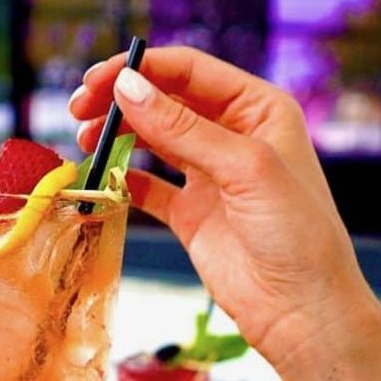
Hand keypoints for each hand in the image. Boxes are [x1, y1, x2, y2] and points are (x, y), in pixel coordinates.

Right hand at [69, 46, 374, 368]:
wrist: (301, 310)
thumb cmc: (296, 234)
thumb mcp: (243, 169)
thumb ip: (183, 129)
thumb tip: (128, 89)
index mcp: (258, 109)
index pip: (190, 72)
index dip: (142, 70)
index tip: (98, 81)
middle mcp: (233, 135)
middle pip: (165, 101)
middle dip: (121, 101)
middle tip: (79, 109)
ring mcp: (209, 175)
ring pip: (152, 140)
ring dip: (117, 136)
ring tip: (84, 141)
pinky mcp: (190, 212)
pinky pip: (147, 185)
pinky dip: (122, 178)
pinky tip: (101, 177)